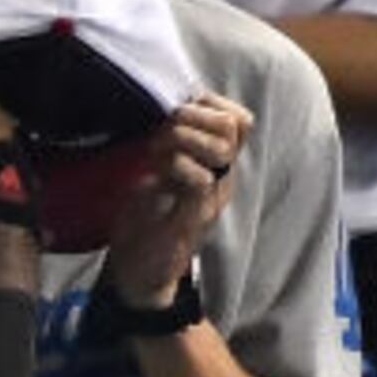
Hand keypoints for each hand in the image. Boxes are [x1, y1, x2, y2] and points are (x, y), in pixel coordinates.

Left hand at [99, 93, 247, 314]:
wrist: (139, 274)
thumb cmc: (145, 221)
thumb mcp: (155, 173)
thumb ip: (166, 146)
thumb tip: (160, 108)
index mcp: (214, 166)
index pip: (238, 120)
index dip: (211, 102)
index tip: (177, 104)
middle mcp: (220, 179)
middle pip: (232, 126)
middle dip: (194, 114)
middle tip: (163, 126)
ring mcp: (210, 198)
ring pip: (220, 148)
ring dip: (184, 137)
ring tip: (157, 148)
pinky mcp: (194, 217)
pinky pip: (201, 179)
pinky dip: (177, 166)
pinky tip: (157, 172)